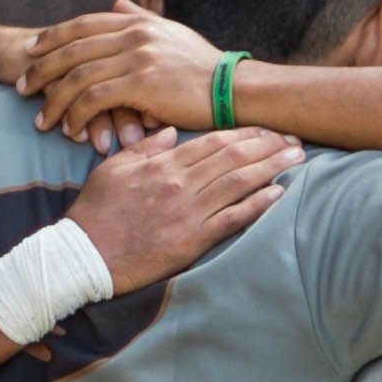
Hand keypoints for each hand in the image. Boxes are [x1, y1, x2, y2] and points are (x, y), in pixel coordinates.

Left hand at [20, 6, 226, 145]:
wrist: (234, 89)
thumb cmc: (205, 67)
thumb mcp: (172, 33)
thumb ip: (141, 17)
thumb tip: (116, 1)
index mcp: (136, 22)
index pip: (82, 24)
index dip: (51, 36)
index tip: (30, 51)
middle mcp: (132, 35)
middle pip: (71, 50)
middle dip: (41, 70)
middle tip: (21, 88)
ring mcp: (136, 58)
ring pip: (78, 77)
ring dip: (54, 100)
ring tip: (41, 119)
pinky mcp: (141, 85)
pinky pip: (94, 99)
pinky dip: (77, 115)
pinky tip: (71, 130)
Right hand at [64, 125, 294, 293]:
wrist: (84, 254)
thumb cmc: (96, 211)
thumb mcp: (113, 169)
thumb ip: (143, 148)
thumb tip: (169, 132)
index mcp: (162, 164)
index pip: (213, 141)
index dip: (244, 132)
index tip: (267, 127)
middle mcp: (180, 184)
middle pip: (233, 157)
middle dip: (268, 145)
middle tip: (295, 139)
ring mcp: (189, 212)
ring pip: (239, 183)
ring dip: (272, 169)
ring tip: (297, 159)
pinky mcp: (192, 241)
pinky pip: (232, 220)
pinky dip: (258, 205)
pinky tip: (279, 194)